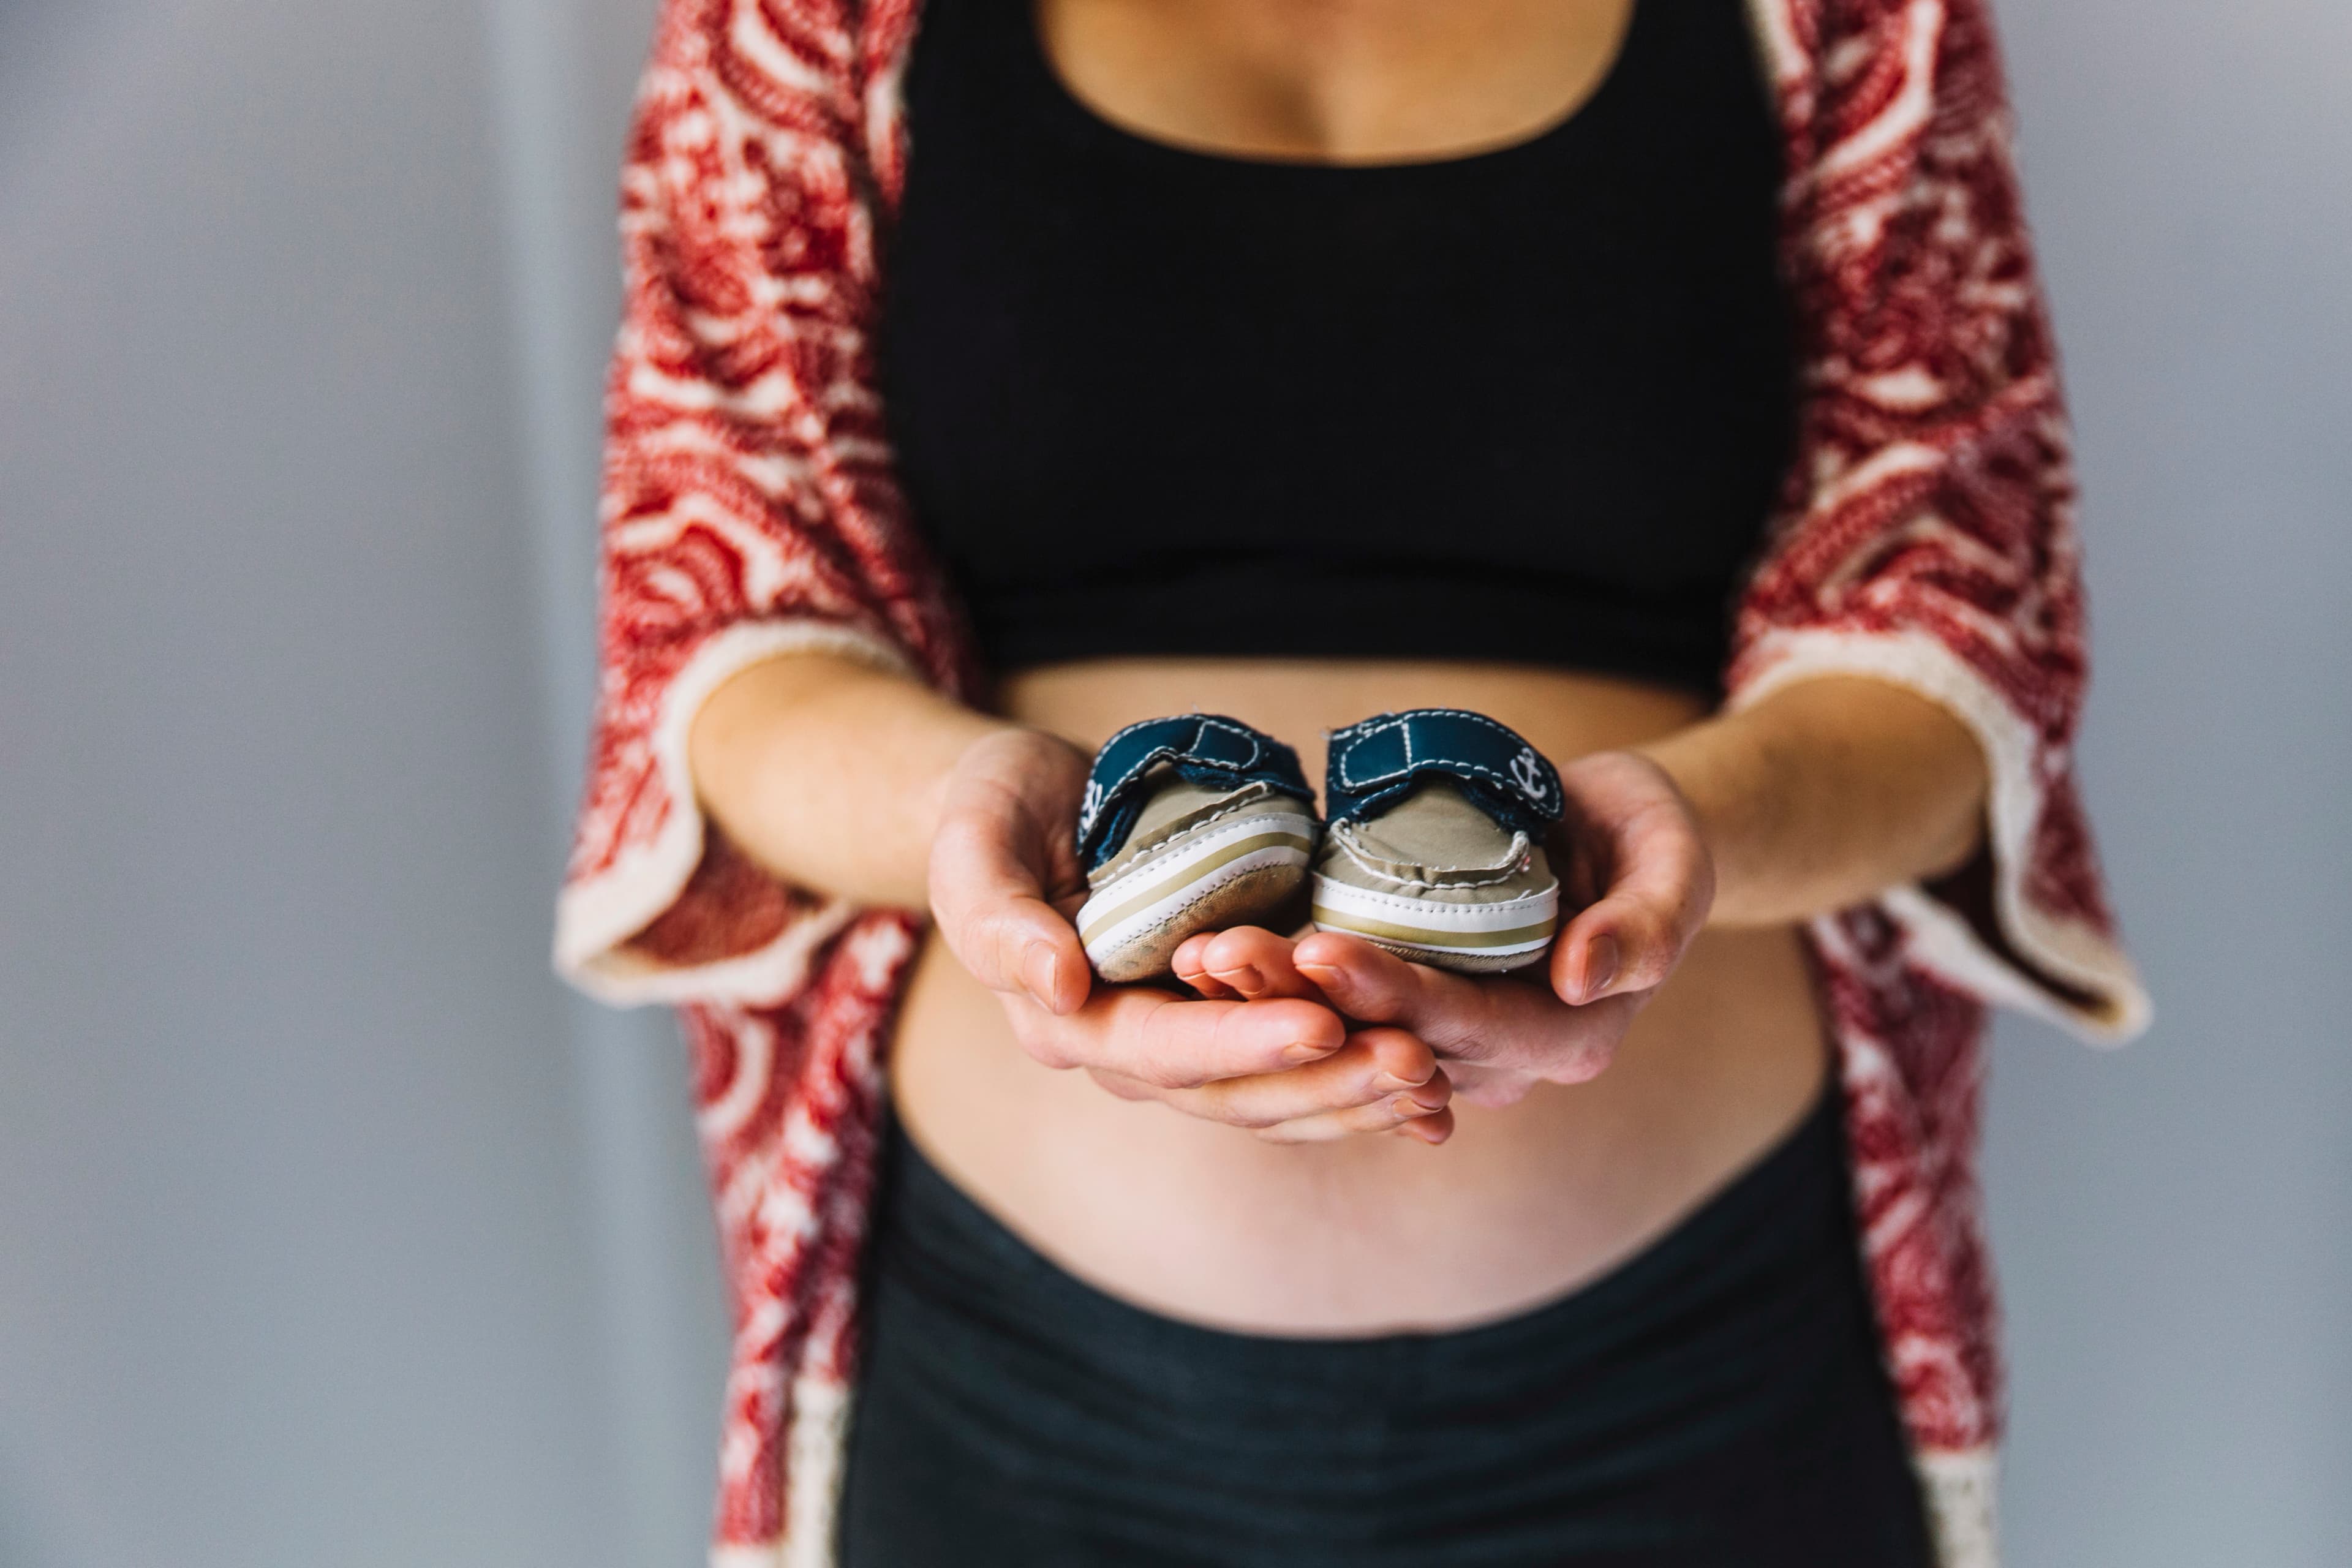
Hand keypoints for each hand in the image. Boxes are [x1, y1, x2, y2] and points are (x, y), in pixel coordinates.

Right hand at [927, 728, 1453, 1141]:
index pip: (1164, 1050)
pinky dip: (1360, 1077)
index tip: (1322, 1025)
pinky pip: (1299, 1064)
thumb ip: (998, 919)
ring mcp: (1185, 1038)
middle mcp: (1130, 1049)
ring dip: (1360, 1094)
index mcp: (1068, 1022)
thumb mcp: (973, 844)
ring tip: (1437, 1078)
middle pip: (1237, 1092)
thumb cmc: (993, 811)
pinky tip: (1435, 1082)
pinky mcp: (1228, 1016)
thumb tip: (1060, 987)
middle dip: (1329, 1083)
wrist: (1027, 800)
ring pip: (1278, 1095)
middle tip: (1417, 1062)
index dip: (1244, 1043)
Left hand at [1174, 750, 1714, 1107]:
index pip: (1467, 1026)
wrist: (1617, 833)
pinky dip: (1270, 988)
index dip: (1393, 994)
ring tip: (1198, 956)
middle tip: (1222, 956)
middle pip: (1387, 1037)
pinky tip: (1203, 957)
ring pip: (1345, 1030)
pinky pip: (1329, 1008)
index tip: (1323, 951)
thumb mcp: (1676, 863)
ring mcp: (1443, 1038)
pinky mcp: (1402, 1001)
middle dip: (1300, 1003)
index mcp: (1565, 1038)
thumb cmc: (1653, 838)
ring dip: (1267, 1001)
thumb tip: (1586, 979)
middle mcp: (1497, 1059)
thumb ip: (1648, 925)